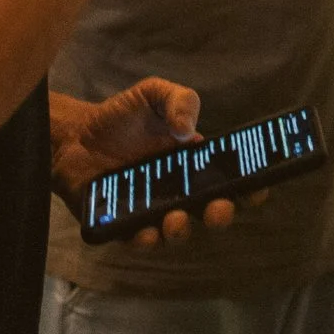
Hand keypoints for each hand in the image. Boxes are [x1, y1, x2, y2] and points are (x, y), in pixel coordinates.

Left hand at [49, 79, 239, 246]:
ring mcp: (152, 209)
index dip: (249, 186)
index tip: (258, 187)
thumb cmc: (121, 116)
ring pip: (177, 231)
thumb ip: (179, 100)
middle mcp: (178, 190)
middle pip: (209, 210)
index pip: (229, 178)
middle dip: (221, 214)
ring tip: (176, 220)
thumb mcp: (154, 94)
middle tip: (218, 208)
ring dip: (182, 231)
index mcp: (193, 162)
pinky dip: (145, 239)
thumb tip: (188, 131)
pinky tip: (145, 232)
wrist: (75, 134)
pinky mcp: (123, 223)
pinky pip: (139, 238)